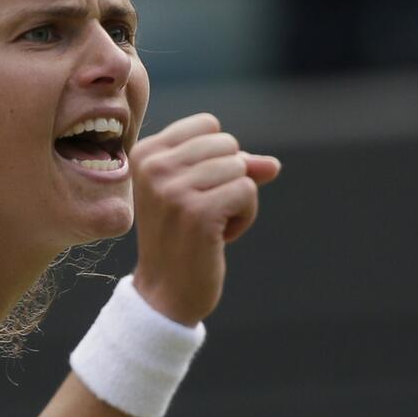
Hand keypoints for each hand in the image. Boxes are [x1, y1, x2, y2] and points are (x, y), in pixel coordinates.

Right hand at [129, 113, 279, 326]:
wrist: (166, 291)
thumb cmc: (181, 238)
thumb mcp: (196, 192)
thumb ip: (230, 169)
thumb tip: (272, 165)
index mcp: (145, 154)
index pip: (207, 124)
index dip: (217, 156)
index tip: (195, 189)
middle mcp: (153, 167)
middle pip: (227, 144)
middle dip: (229, 178)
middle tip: (203, 211)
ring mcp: (173, 189)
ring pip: (241, 168)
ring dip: (238, 200)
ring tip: (211, 225)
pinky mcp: (198, 212)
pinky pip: (248, 191)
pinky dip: (245, 216)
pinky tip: (220, 237)